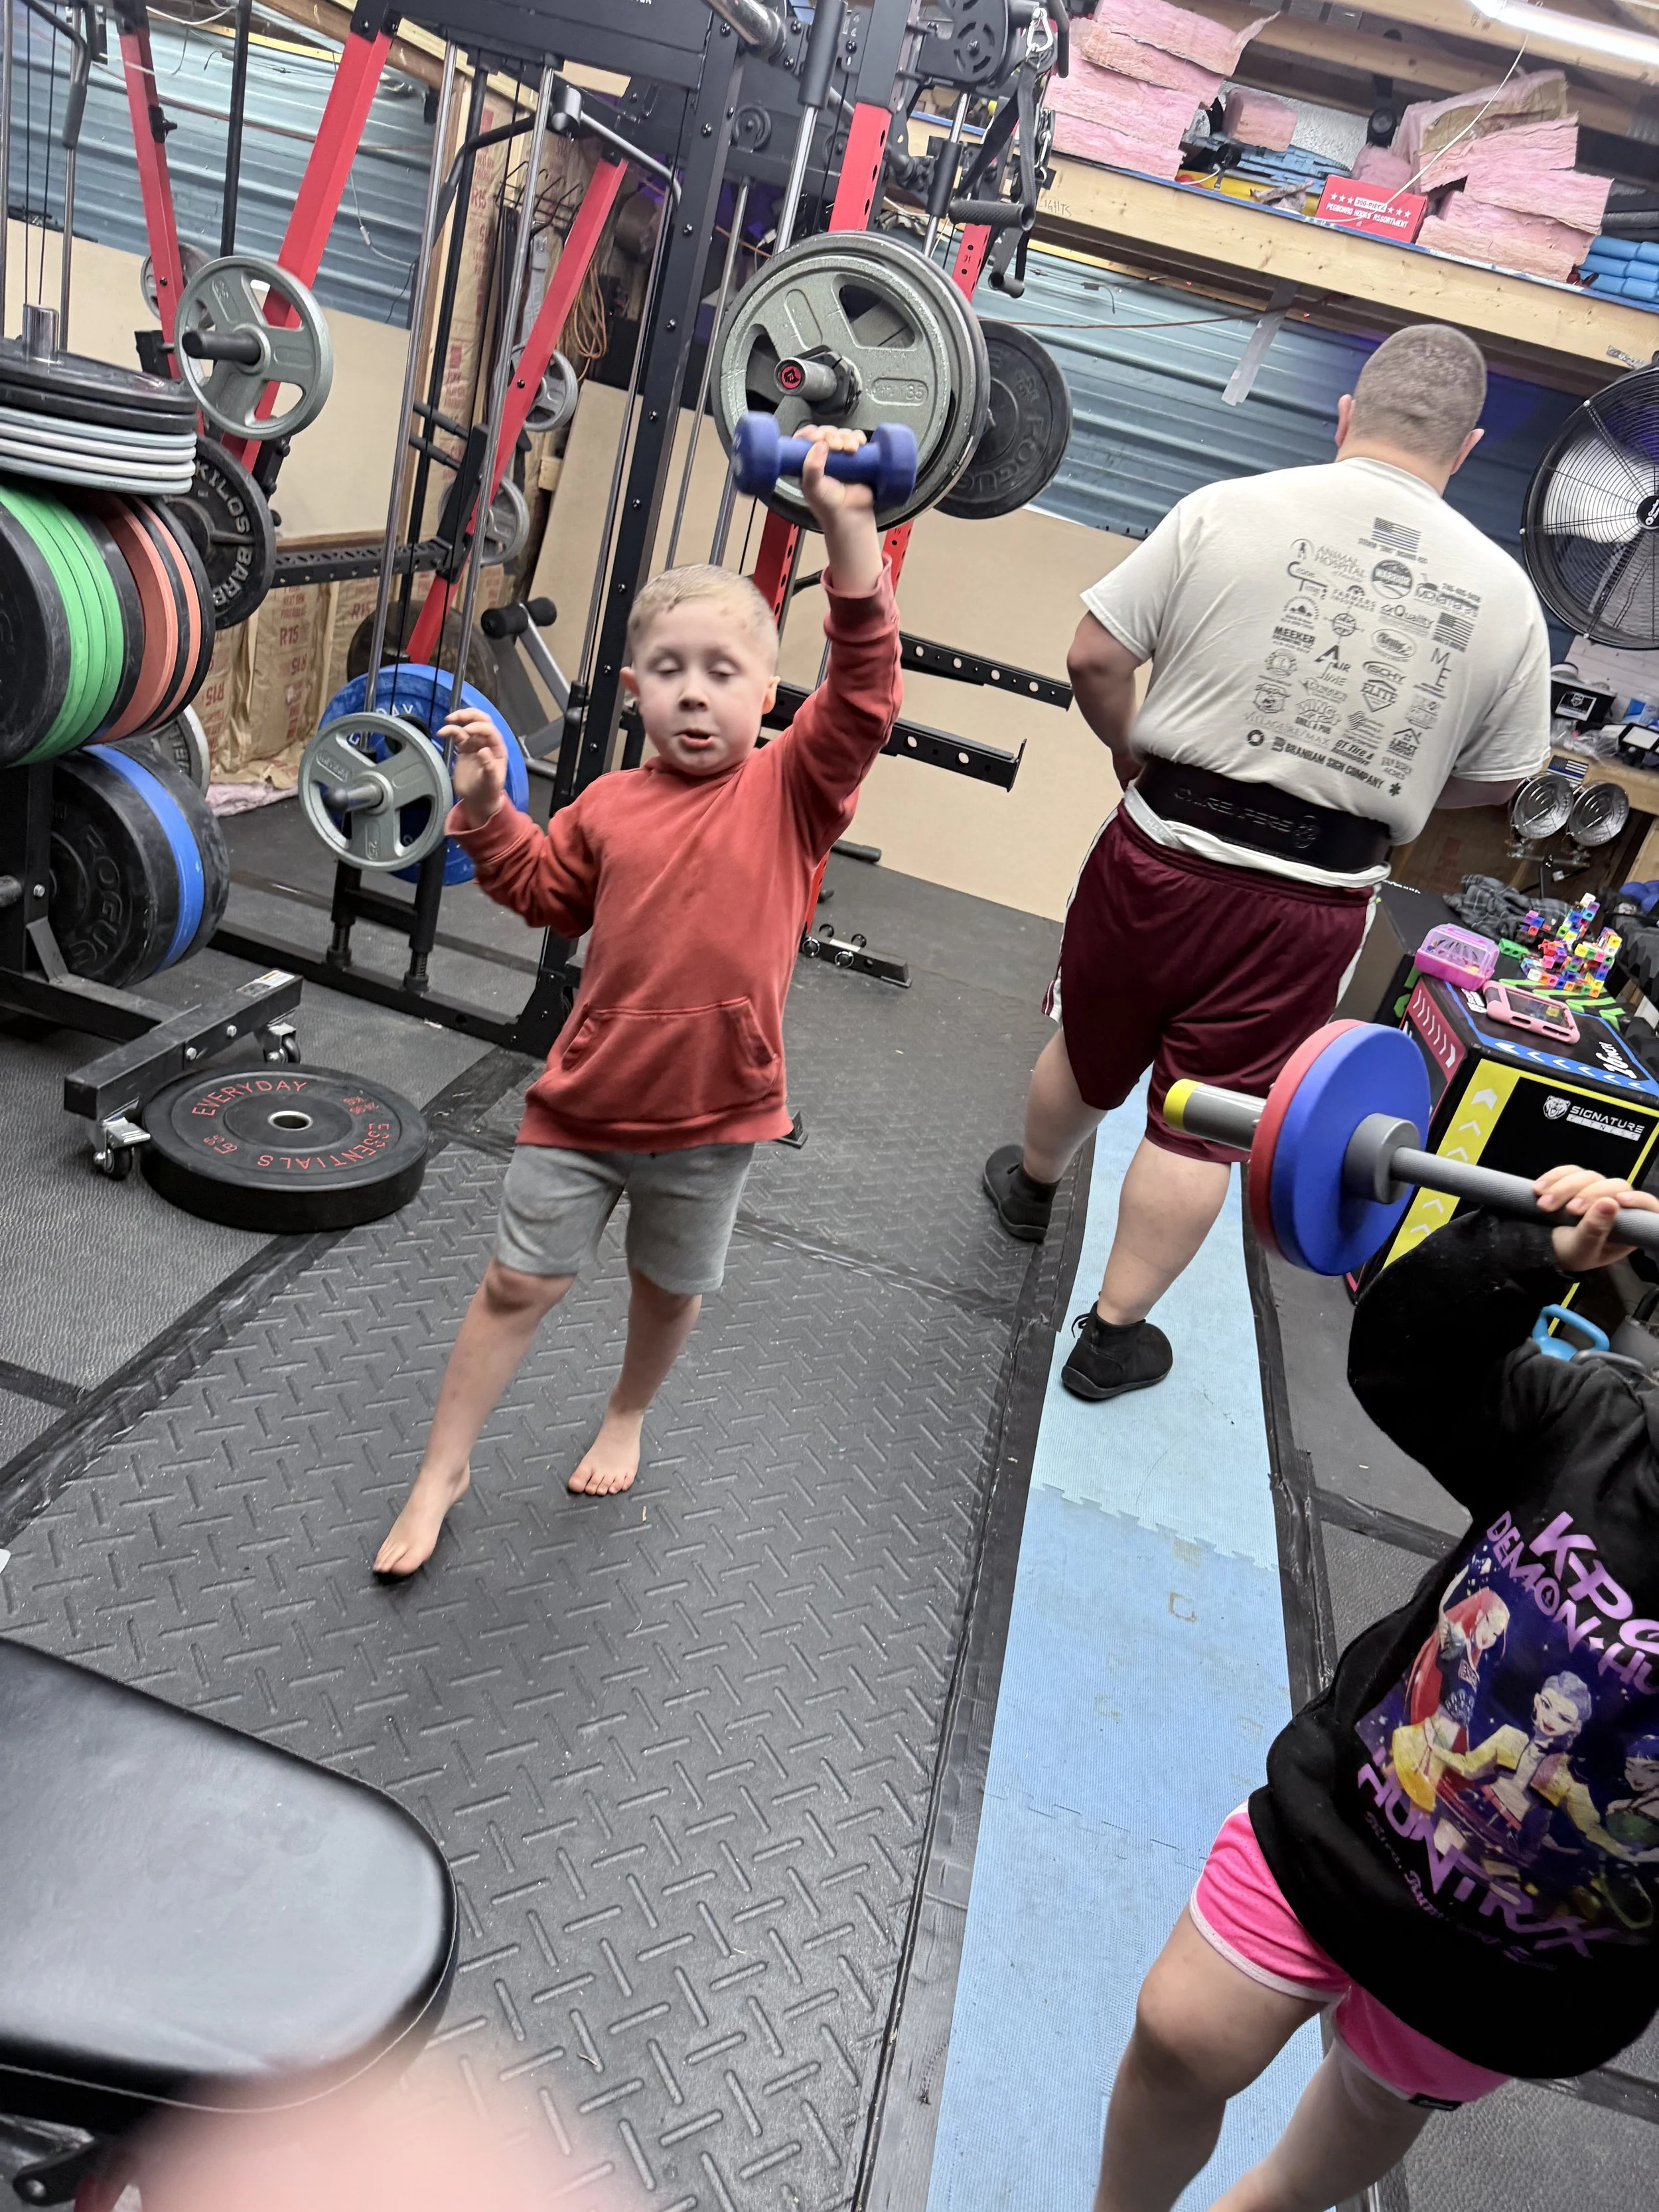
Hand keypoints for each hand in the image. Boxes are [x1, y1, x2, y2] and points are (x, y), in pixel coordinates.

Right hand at [440, 704, 507, 828]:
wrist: (478, 800)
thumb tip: (483, 751)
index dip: (479, 727)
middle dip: (469, 715)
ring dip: (459, 719)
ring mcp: (475, 744)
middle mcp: (487, 742)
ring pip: (468, 724)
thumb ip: (489, 767)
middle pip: (481, 720)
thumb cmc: (488, 791)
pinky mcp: (464, 748)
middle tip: (456, 716)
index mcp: (498, 748)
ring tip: (448, 720)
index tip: (466, 730)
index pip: (490, 730)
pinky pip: (457, 735)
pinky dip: (450, 731)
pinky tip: (441, 733)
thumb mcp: (491, 782)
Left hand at [796, 423, 873, 523]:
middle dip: (831, 435)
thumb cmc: (828, 506)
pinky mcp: (856, 457)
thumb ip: (811, 467)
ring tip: (850, 449)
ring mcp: (840, 456)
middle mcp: (824, 457)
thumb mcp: (813, 488)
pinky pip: (856, 439)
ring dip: (846, 437)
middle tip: (837, 446)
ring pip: (841, 434)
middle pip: (825, 434)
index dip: (811, 433)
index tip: (818, 437)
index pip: (805, 439)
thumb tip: (819, 443)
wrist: (851, 517)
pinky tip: (860, 443)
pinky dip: (858, 437)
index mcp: (808, 462)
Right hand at [1534, 1164, 1658, 1271]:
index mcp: (1627, 1226)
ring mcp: (1595, 1192)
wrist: (1539, 1248)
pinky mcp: (1575, 1183)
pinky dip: (1553, 1178)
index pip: (1647, 1207)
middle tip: (1568, 1210)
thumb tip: (1610, 1203)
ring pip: (1588, 1176)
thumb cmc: (1568, 1255)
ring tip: (1544, 1206)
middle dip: (1588, 1194)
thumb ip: (1594, 1229)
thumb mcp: (1581, 1250)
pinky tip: (1538, 1189)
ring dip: (1563, 1188)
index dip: (1639, 1200)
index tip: (1620, 1201)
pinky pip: (1568, 1171)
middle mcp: (1615, 1206)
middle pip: (1614, 1185)